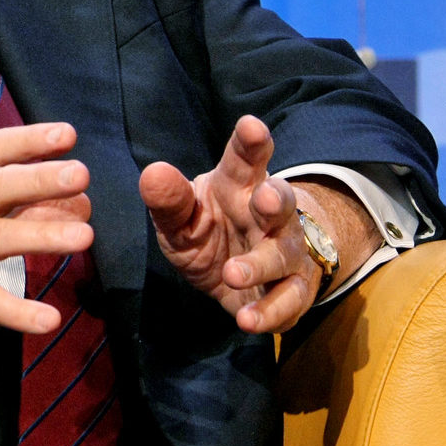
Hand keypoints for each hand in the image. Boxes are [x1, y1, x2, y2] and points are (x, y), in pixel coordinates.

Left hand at [139, 115, 317, 333]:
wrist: (234, 272)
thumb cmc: (206, 230)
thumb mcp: (179, 218)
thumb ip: (169, 200)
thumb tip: (153, 173)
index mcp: (239, 187)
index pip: (246, 160)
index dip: (251, 143)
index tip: (251, 125)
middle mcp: (268, 216)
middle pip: (280, 202)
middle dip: (277, 199)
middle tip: (266, 198)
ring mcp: (285, 251)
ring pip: (284, 253)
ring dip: (262, 263)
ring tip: (233, 273)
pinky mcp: (292, 290)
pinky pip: (288, 302)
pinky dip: (269, 311)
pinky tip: (247, 320)